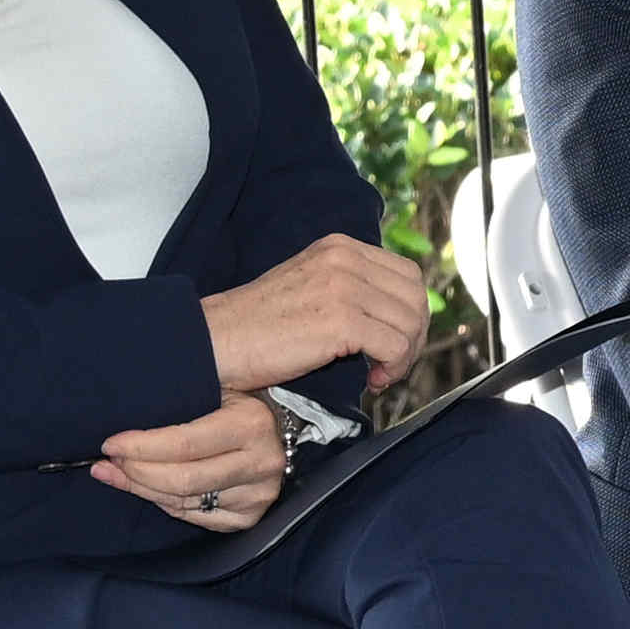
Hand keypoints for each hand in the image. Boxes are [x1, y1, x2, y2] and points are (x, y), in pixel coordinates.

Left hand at [88, 398, 290, 529]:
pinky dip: (167, 504)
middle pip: (181, 480)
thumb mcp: (215, 385)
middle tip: (110, 462)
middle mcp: (262, 462)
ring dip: (144, 489)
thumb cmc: (233, 404)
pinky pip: (194, 516)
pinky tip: (152, 489)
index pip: (183, 444)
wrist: (276, 428)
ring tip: (120, 474)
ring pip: (183, 501)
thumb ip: (179, 394)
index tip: (110, 444)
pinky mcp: (251, 516)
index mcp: (250, 424)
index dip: (140, 447)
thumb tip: (122, 401)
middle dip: (136, 472)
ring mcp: (259, 494)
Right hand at [198, 234, 440, 396]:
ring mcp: (343, 286)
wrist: (213, 343)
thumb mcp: (311, 288)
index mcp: (340, 248)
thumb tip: (400, 312)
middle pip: (416, 298)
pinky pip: (395, 346)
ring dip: (403, 356)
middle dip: (413, 336)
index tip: (394, 342)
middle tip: (391, 363)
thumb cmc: (258, 328)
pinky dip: (392, 368)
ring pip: (410, 323)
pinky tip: (371, 380)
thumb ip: (351, 288)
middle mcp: (344, 259)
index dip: (410, 313)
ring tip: (377, 374)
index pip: (407, 275)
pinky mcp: (341, 319)